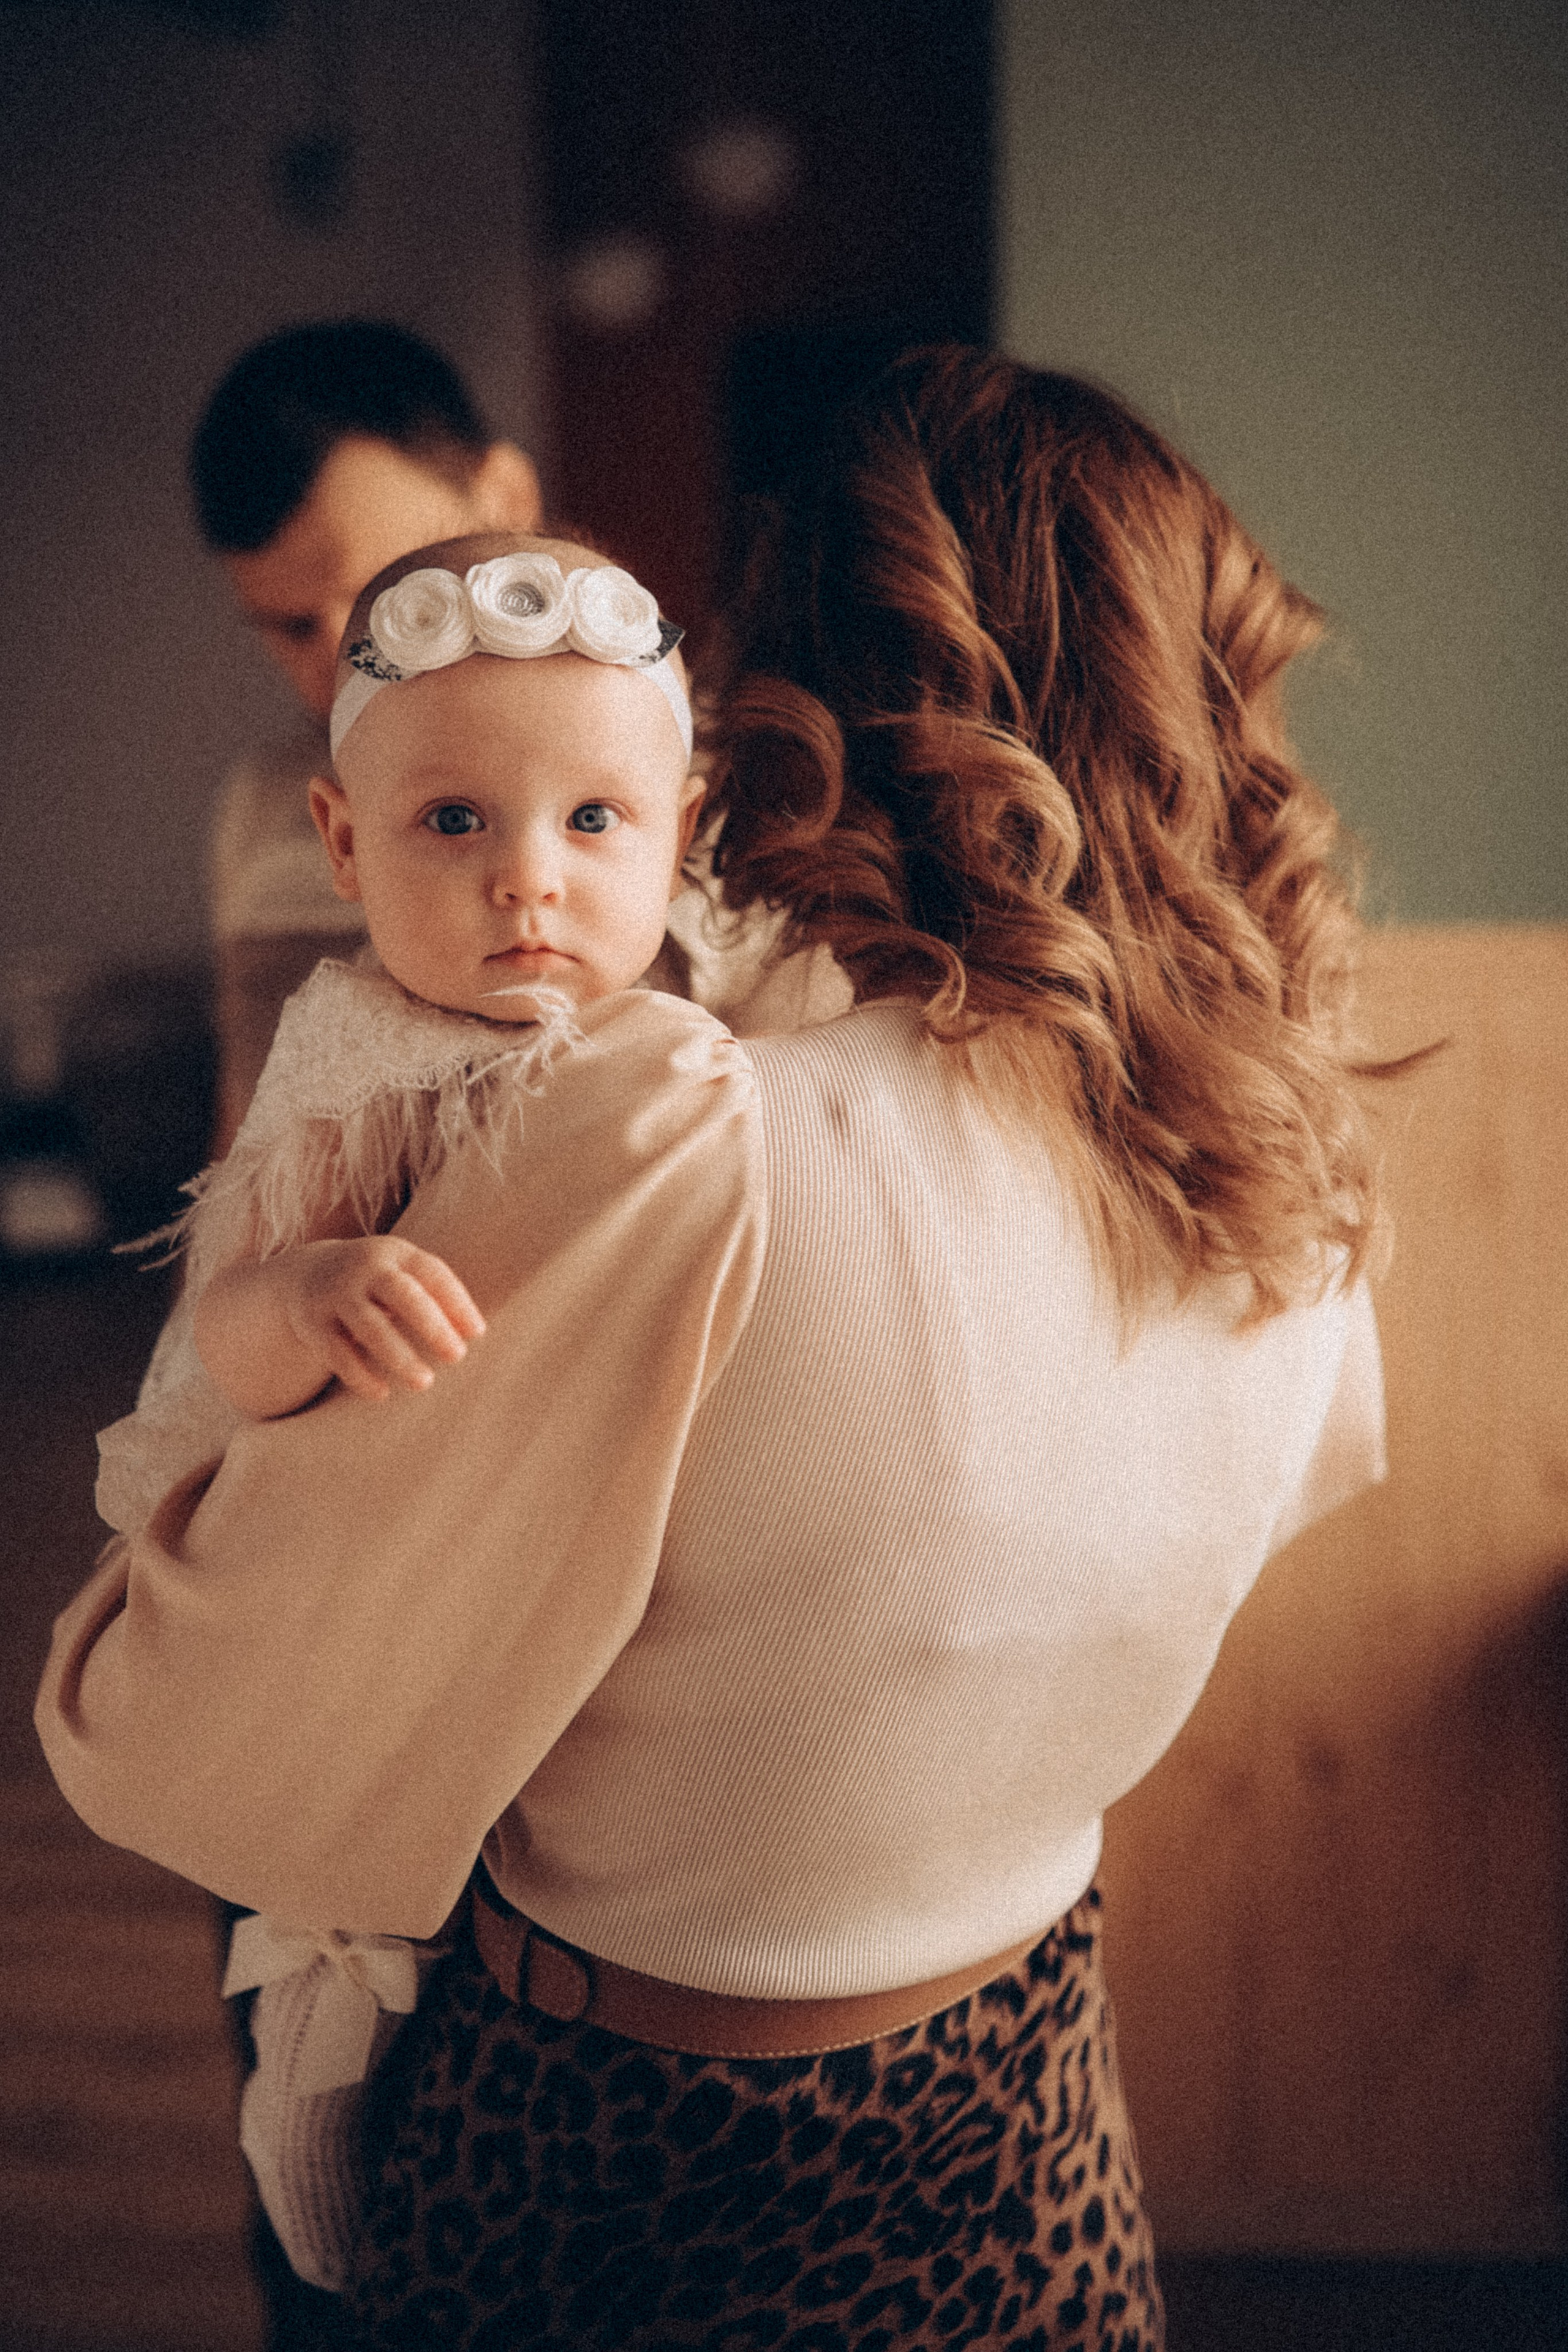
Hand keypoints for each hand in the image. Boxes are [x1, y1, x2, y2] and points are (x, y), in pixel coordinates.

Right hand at [280, 1237, 485, 1402]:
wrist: (304, 1274)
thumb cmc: (375, 1281)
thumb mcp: (402, 1272)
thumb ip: (435, 1294)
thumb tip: (475, 1332)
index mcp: (395, 1253)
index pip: (432, 1272)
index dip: (457, 1302)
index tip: (478, 1334)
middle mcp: (365, 1269)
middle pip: (402, 1294)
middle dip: (432, 1326)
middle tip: (458, 1356)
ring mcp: (336, 1294)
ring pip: (370, 1327)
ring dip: (399, 1356)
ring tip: (424, 1381)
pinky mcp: (313, 1323)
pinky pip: (338, 1353)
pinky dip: (360, 1375)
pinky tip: (382, 1393)